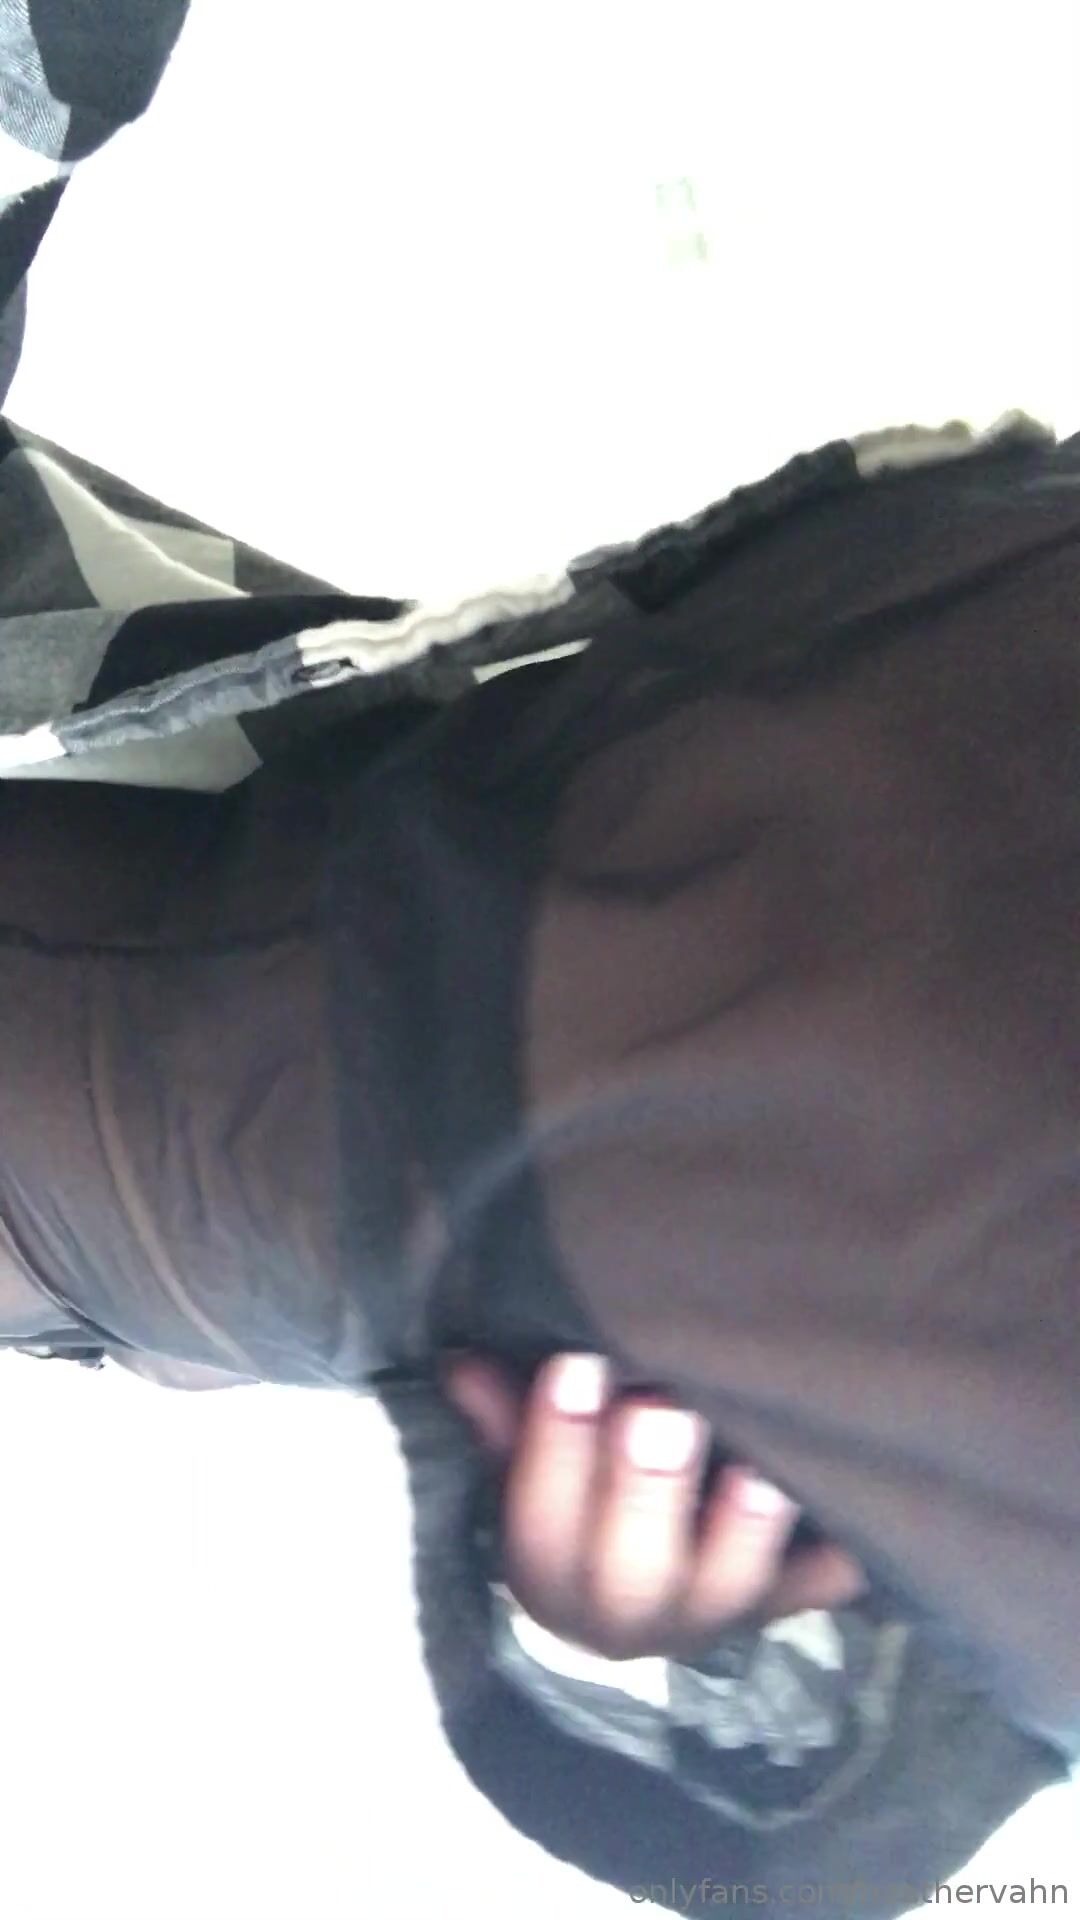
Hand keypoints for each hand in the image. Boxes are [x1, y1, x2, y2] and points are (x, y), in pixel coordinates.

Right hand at [443, 1350, 864, 1662]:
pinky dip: (838, 1546)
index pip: (538, 1523)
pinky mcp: (789, 1602)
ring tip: (760, 1466)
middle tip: (661, 1410)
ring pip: (732, 1587)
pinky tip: (851, 1488)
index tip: (576, 1364)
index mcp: (551, 1572)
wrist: (641, 1597)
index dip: (555, 1448)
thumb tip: (463, 1364)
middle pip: (632, 1571)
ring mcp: (716, 1610)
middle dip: (645, 1490)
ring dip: (745, 1528)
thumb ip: (505, 1418)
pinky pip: (821, 1584)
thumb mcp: (526, 1467)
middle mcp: (630, 1612)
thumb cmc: (578, 1500)